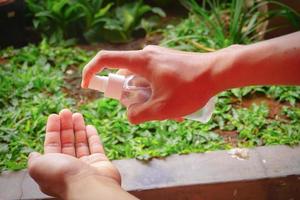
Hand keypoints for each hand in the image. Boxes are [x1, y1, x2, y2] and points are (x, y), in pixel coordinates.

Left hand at [28, 109, 123, 198]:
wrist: (89, 185)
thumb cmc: (63, 176)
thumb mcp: (38, 167)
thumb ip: (35, 160)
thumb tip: (33, 154)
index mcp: (53, 168)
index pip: (52, 145)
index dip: (52, 130)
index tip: (54, 115)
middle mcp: (69, 167)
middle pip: (66, 142)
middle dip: (65, 126)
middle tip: (66, 111)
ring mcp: (86, 164)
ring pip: (80, 142)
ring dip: (78, 128)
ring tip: (77, 114)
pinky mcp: (100, 162)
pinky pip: (95, 146)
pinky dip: (92, 136)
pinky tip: (89, 126)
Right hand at [82, 45, 220, 123]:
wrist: (219, 71)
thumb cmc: (192, 88)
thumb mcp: (162, 109)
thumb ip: (139, 115)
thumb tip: (129, 114)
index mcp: (141, 61)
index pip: (105, 59)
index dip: (91, 71)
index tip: (86, 85)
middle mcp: (147, 54)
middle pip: (124, 75)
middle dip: (129, 96)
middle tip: (146, 110)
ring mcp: (158, 57)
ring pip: (140, 79)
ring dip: (146, 96)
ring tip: (168, 110)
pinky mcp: (167, 61)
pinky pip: (152, 77)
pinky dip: (155, 91)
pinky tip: (174, 104)